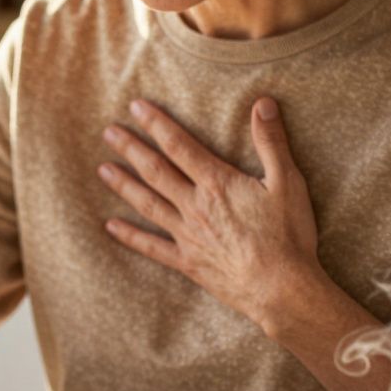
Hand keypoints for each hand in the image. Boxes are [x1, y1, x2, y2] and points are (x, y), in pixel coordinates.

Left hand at [98, 97, 321, 335]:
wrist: (280, 288)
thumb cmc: (288, 235)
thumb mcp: (287, 182)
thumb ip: (271, 141)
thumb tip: (263, 102)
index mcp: (217, 183)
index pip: (179, 146)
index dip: (156, 124)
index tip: (136, 107)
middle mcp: (195, 206)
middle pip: (156, 171)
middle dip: (131, 149)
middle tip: (108, 133)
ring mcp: (187, 235)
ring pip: (148, 204)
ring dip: (124, 185)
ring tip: (102, 169)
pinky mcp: (187, 262)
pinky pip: (151, 247)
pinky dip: (130, 236)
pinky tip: (110, 226)